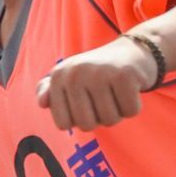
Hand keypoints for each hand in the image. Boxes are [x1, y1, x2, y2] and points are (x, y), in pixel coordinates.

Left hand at [35, 36, 158, 130]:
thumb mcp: (69, 79)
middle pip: (87, 125)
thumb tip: (42, 102)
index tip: (86, 103)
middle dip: (99, 119)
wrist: (132, 51)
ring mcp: (100, 73)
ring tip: (116, 93)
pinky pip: (130, 111)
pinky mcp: (124, 75)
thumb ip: (49, 92)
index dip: (79, 120)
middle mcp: (75, 72)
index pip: (63, 124)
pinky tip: (130, 90)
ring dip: (118, 113)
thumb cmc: (97, 72)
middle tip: (104, 99)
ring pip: (110, 120)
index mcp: (58, 76)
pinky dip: (133, 106)